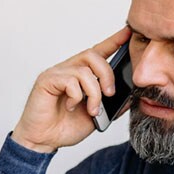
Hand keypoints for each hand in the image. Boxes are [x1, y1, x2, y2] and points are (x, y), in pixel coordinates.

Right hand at [11, 27, 130, 152]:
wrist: (44, 140)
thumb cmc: (65, 126)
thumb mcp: (97, 115)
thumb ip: (112, 104)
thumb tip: (130, 96)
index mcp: (81, 74)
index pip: (99, 51)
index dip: (114, 40)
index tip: (128, 32)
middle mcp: (69, 69)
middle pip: (92, 55)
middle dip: (107, 74)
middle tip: (110, 93)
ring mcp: (57, 73)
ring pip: (83, 71)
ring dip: (93, 93)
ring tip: (92, 110)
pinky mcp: (46, 80)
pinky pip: (69, 81)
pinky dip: (76, 97)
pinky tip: (69, 107)